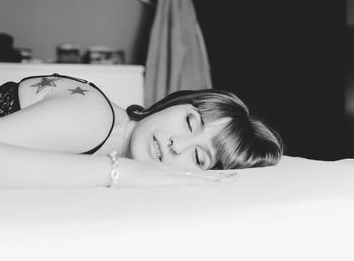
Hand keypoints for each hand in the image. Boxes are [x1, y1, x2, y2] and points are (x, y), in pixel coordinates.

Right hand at [116, 158, 230, 187]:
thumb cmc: (129, 175)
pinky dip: (204, 182)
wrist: (119, 169)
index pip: (195, 174)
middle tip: (237, 177)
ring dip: (217, 179)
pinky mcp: (169, 179)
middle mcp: (175, 172)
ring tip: (233, 179)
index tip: (223, 177)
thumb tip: (157, 185)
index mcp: (171, 173)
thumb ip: (154, 182)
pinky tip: (215, 183)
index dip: (210, 176)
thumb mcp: (145, 180)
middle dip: (220, 177)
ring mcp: (173, 175)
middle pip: (202, 174)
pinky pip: (191, 181)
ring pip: (201, 177)